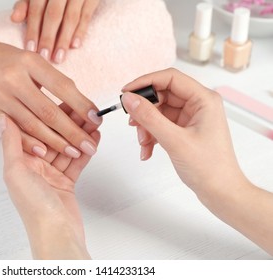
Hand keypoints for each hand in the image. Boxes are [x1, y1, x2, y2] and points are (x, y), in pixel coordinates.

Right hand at [0, 40, 101, 158]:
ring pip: (33, 124)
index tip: (95, 117)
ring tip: (74, 150)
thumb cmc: (6, 59)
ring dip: (55, 141)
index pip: (61, 86)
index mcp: (30, 62)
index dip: (80, 104)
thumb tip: (79, 103)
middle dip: (72, 131)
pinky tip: (46, 151)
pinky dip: (30, 143)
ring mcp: (2, 97)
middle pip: (49, 111)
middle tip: (89, 143)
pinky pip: (14, 132)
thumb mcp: (32, 60)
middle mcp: (14, 80)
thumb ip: (52, 80)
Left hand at [1, 104, 99, 258]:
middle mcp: (34, 167)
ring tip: (94, 121)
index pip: (34, 131)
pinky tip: (94, 138)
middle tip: (84, 109)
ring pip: (66, 148)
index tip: (61, 101)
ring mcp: (51, 174)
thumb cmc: (33, 207)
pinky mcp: (66, 182)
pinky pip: (76, 162)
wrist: (56, 233)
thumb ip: (12, 144)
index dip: (47, 115)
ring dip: (80, 134)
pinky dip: (85, 150)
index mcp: (19, 162)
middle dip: (68, 123)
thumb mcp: (16, 171)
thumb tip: (4, 118)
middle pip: (52, 138)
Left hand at [11, 0, 99, 63]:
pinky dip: (81, 31)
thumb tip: (14, 19)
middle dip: (48, 38)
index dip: (33, 29)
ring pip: (71, 18)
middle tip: (44, 57)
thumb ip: (26, 4)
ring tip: (58, 58)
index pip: (37, 9)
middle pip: (53, 15)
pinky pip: (87, 16)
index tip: (30, 49)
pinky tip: (75, 46)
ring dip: (64, 40)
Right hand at [121, 68, 272, 254]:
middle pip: (161, 95)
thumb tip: (130, 99)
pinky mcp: (184, 130)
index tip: (127, 92)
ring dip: (146, 127)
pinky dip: (151, 136)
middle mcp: (198, 105)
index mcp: (204, 99)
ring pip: (158, 112)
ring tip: (143, 142)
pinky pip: (160, 125)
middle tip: (132, 123)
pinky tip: (147, 150)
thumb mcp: (174, 140)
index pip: (170, 78)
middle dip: (144, 111)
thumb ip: (149, 117)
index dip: (146, 82)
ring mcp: (190, 118)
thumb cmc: (209, 167)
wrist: (220, 192)